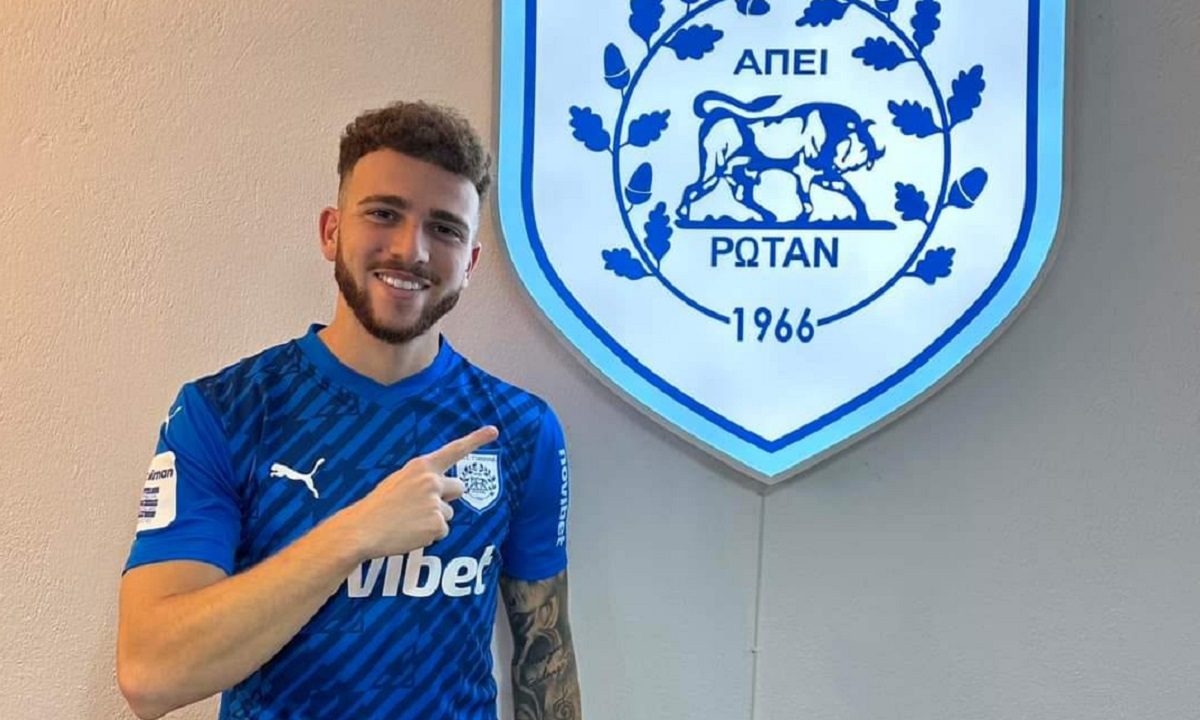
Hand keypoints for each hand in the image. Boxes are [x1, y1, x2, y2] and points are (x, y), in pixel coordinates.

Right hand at [337, 426, 498, 559]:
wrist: (362, 529)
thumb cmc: (378, 507)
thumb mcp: (399, 482)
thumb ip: (422, 480)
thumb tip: (443, 490)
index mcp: (421, 466)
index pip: (454, 450)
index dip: (476, 439)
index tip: (494, 431)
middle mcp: (432, 480)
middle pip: (460, 488)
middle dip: (448, 498)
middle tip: (423, 507)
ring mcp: (436, 502)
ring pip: (449, 513)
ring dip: (434, 520)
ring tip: (409, 521)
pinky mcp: (437, 524)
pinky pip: (442, 532)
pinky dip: (429, 535)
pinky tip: (411, 533)